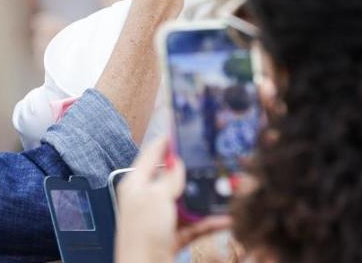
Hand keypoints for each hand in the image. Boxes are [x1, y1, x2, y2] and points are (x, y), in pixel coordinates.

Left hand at [115, 137, 232, 262]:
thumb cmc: (141, 236)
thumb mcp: (156, 199)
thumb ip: (169, 179)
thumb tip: (177, 163)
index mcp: (136, 185)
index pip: (151, 154)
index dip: (165, 140)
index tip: (179, 126)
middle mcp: (147, 199)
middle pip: (173, 179)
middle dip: (192, 172)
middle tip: (210, 159)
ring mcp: (161, 218)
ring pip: (188, 202)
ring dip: (205, 199)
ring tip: (224, 189)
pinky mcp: (173, 236)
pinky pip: (195, 224)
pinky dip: (210, 221)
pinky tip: (225, 217)